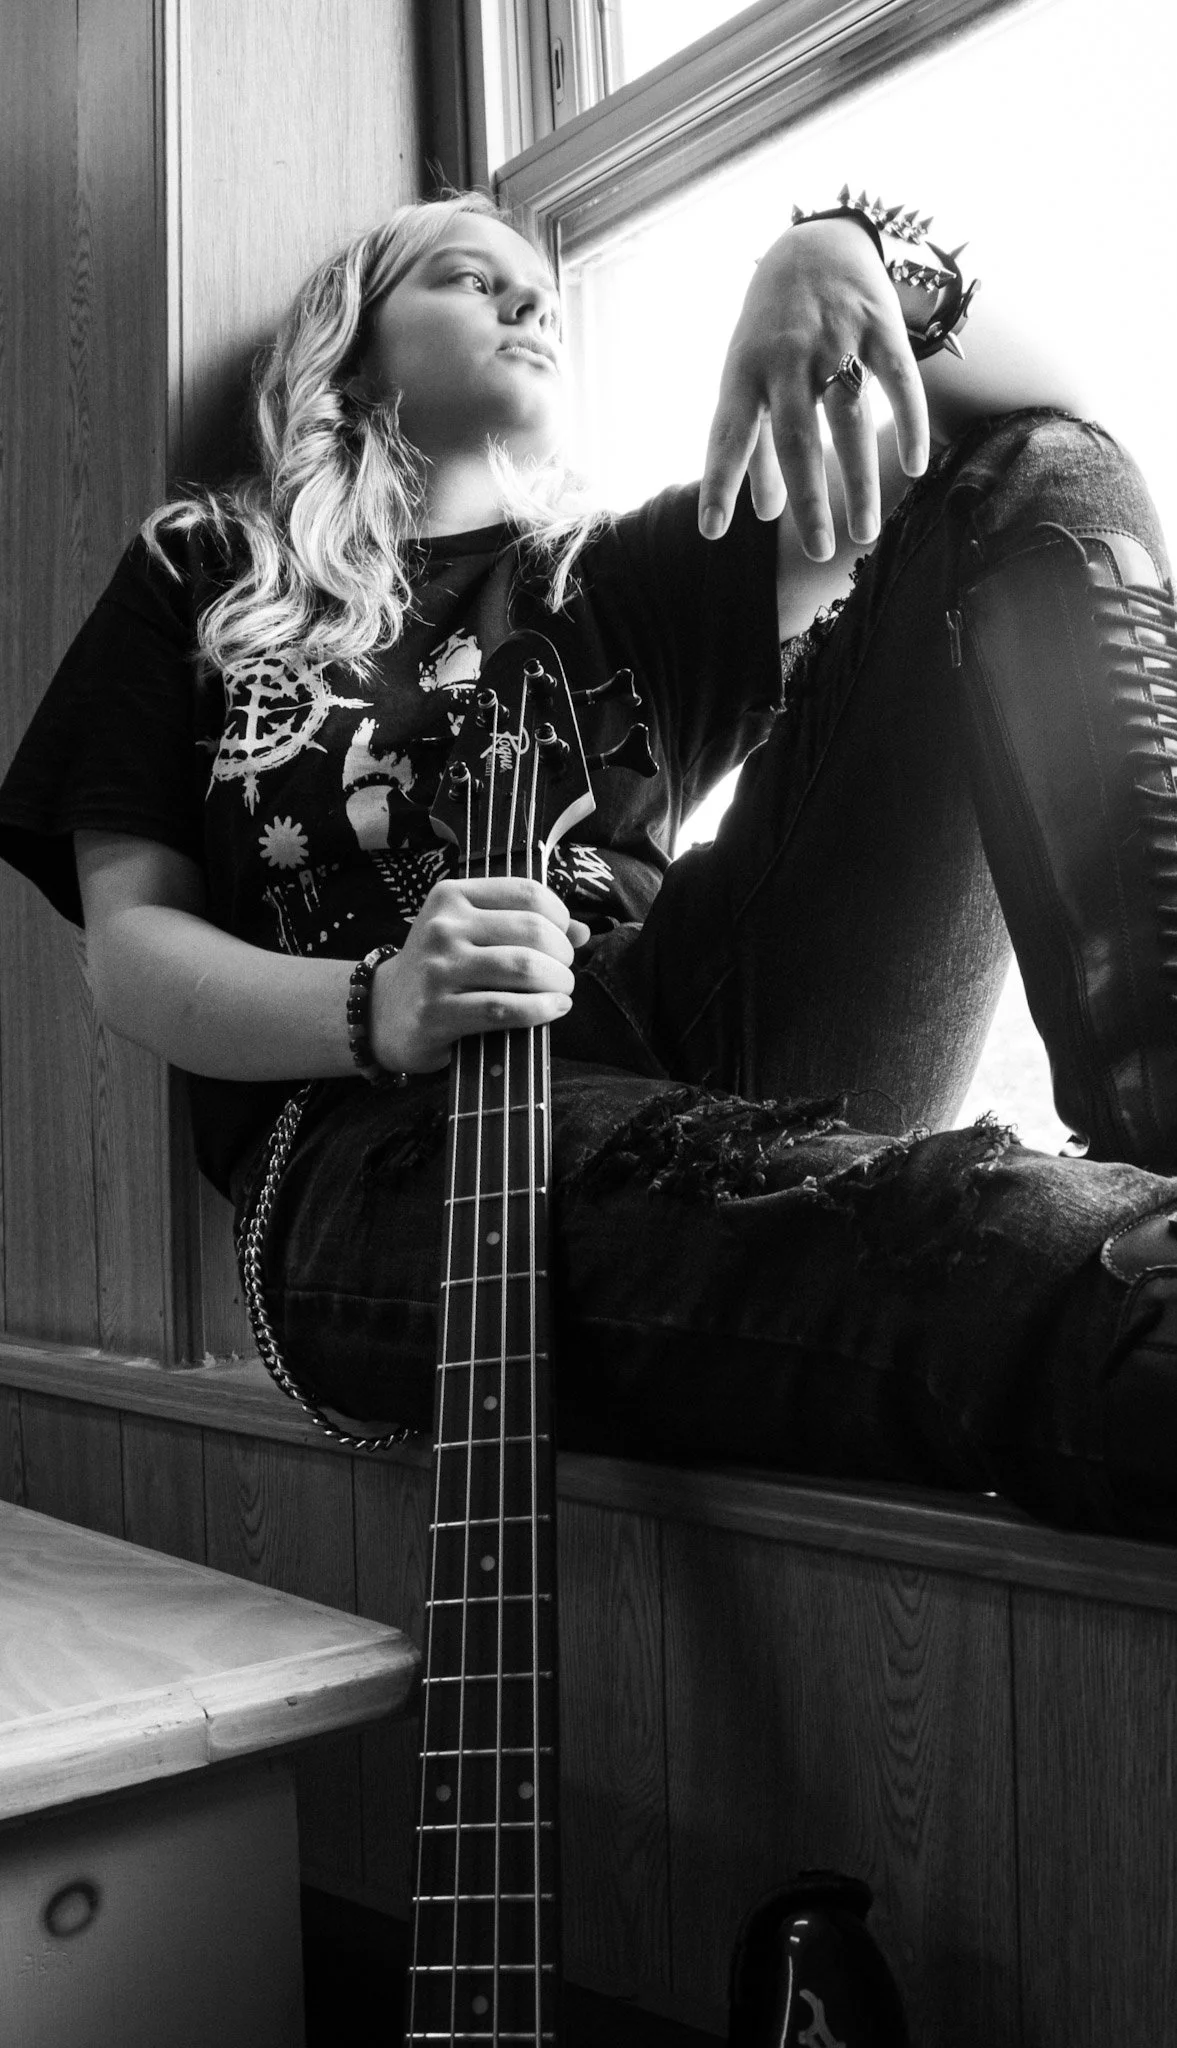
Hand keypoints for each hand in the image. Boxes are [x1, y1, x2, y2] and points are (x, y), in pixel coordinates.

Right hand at [371, 876, 588, 1072]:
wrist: (384, 1012)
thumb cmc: (441, 969)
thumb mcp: (472, 933)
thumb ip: (524, 925)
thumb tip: (583, 931)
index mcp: (452, 896)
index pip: (528, 893)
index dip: (560, 918)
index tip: (562, 939)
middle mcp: (442, 927)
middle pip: (532, 931)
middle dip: (562, 955)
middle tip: (562, 972)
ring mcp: (438, 969)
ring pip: (522, 968)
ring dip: (557, 983)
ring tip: (561, 992)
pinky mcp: (437, 1012)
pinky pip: (504, 1008)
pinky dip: (540, 1010)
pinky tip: (553, 1010)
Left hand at [699, 218, 930, 561]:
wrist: (815, 243)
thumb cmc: (774, 331)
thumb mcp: (751, 377)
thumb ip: (755, 446)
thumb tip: (763, 515)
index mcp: (744, 372)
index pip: (727, 434)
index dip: (719, 482)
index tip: (713, 532)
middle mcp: (786, 357)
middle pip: (796, 439)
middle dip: (808, 500)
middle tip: (819, 552)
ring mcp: (834, 339)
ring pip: (848, 421)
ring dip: (859, 482)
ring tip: (865, 534)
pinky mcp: (879, 325)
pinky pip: (898, 381)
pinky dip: (908, 424)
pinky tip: (914, 468)